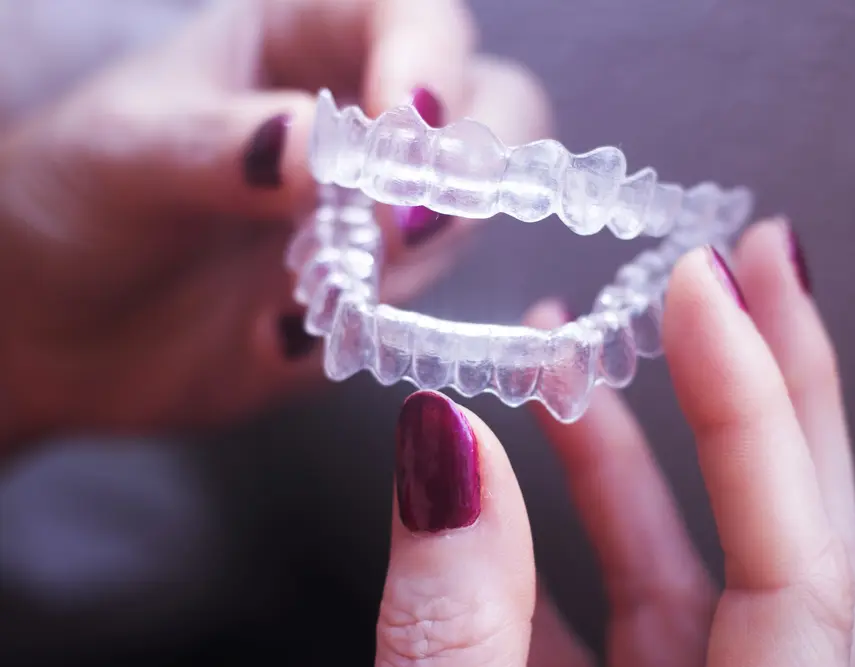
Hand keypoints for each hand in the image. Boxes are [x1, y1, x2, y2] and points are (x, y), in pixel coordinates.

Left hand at [0, 0, 548, 443]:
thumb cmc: (73, 202)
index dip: (433, 65)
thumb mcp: (125, 156)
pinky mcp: (372, 295)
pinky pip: (423, 305)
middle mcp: (360, 120)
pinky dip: (381, 325)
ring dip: (415, 257)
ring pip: (466, 214)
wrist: (53, 326)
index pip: (414, 19)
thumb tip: (324, 150)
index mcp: (300, 39)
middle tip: (401, 228)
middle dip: (468, 168)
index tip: (408, 136)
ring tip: (308, 291)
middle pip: (492, 110)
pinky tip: (283, 335)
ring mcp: (372, 211)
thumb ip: (221, 146)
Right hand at [373, 220, 854, 666]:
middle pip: (796, 538)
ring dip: (628, 448)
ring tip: (564, 353)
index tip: (700, 286)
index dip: (751, 411)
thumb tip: (444, 444)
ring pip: (692, 562)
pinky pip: (621, 608)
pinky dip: (568, 533)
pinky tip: (513, 470)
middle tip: (748, 268)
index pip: (798, 565)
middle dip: (767, 388)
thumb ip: (455, 623)